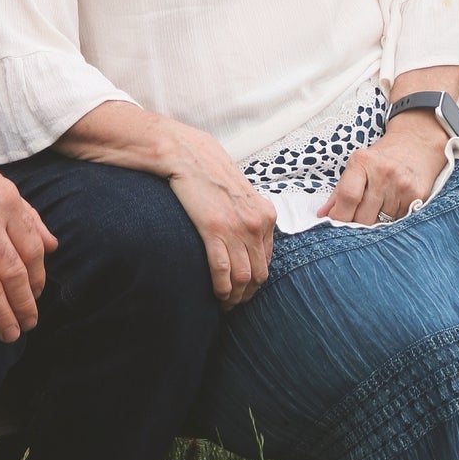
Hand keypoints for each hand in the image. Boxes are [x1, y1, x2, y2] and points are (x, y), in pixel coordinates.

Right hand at [0, 130, 56, 342]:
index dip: (38, 279)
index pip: (33, 250)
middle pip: (14, 273)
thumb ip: (27, 216)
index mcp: (8, 203)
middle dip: (24, 305)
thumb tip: (53, 246)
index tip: (36, 297)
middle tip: (27, 325)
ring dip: (1, 315)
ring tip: (8, 335)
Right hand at [163, 124, 276, 308]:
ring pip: (243, 277)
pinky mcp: (214, 230)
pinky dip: (221, 289)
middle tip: (235, 303)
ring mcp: (237, 228)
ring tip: (225, 304)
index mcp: (266, 215)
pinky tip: (216, 295)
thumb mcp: (242, 195)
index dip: (256, 280)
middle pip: (259, 273)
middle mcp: (256, 223)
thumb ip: (250, 219)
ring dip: (234, 296)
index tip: (245, 289)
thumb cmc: (212, 174)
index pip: (268, 259)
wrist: (190, 155)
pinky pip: (223, 270)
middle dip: (247, 294)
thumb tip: (248, 246)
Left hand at [320, 109, 449, 224]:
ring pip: (381, 223)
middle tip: (356, 221)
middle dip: (356, 225)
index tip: (334, 226)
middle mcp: (383, 172)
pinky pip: (398, 222)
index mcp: (362, 162)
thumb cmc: (382, 157)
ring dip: (375, 223)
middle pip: (363, 216)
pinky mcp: (417, 196)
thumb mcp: (357, 165)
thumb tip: (323, 215)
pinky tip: (393, 207)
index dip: (339, 216)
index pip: (348, 196)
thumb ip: (339, 191)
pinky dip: (392, 221)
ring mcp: (402, 185)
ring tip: (378, 208)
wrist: (416, 144)